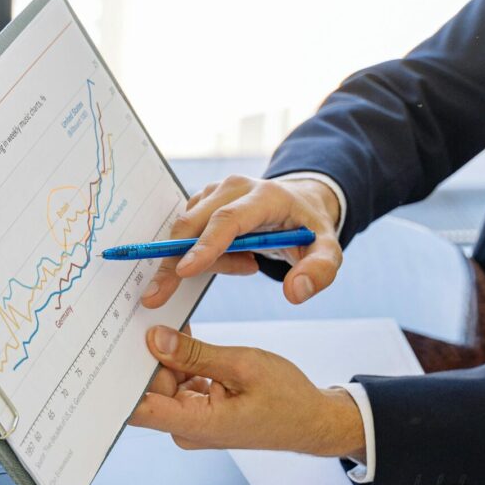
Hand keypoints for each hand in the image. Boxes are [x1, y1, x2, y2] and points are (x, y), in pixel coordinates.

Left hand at [130, 326, 365, 458]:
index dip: (120, 381)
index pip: (138, 409)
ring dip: (168, 356)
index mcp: (197, 424)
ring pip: (164, 382)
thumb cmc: (287, 399)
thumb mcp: (242, 365)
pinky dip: (182, 363)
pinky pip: (179, 384)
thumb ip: (196, 353)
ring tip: (173, 326)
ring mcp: (192, 421)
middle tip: (150, 318)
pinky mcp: (198, 412)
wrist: (311, 421)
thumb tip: (156, 339)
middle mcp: (187, 428)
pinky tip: (187, 341)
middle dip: (149, 355)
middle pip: (149, 388)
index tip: (112, 350)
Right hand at [141, 175, 341, 308]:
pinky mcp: (203, 201)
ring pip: (188, 231)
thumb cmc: (309, 230)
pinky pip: (188, 234)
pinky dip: (203, 255)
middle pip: (193, 225)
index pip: (228, 220)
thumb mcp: (328, 251)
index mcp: (265, 196)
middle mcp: (234, 187)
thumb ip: (319, 271)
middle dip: (172, 261)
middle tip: (156, 296)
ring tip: (246, 265)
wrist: (299, 204)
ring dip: (204, 260)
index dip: (204, 246)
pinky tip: (236, 259)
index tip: (183, 271)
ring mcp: (214, 192)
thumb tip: (294, 292)